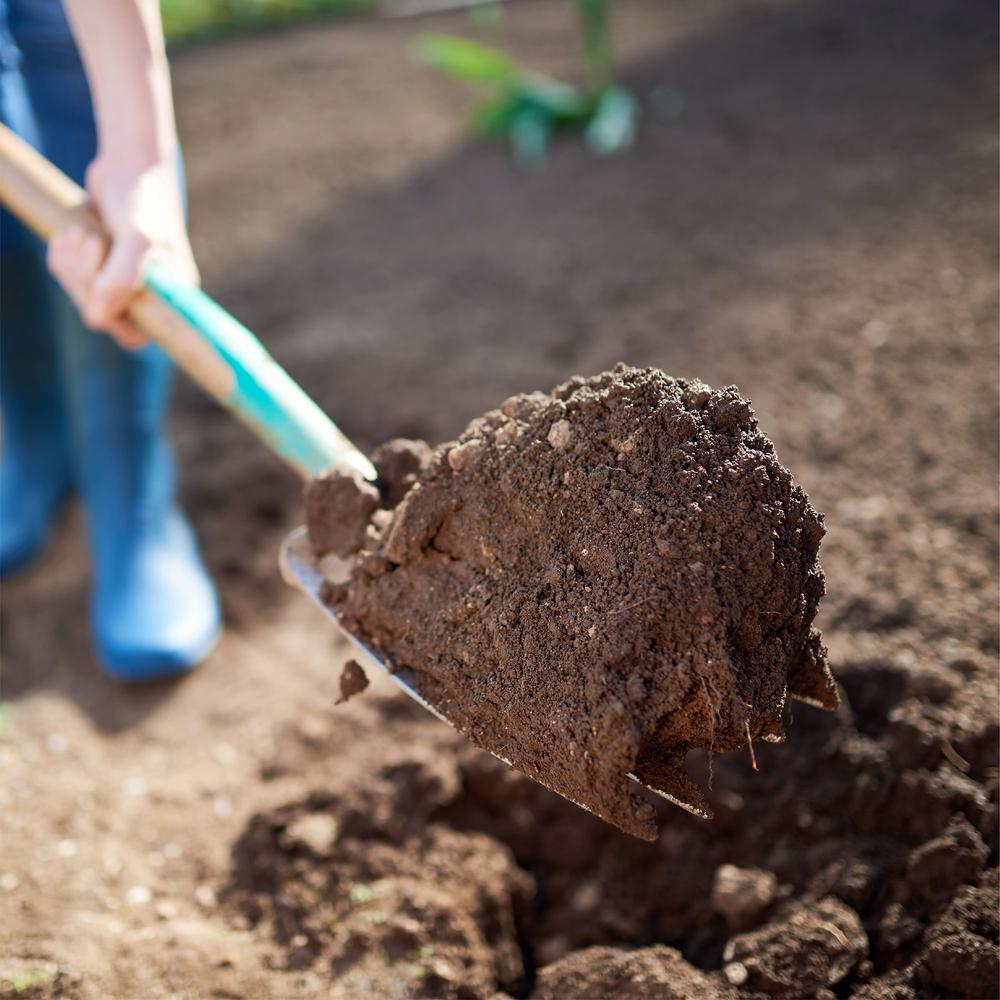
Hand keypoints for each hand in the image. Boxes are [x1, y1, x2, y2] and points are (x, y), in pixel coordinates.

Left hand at [47, 156, 197, 350]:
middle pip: (101, 316)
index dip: (114, 321)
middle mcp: (147, 292)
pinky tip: (72, 234)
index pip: (136, 336)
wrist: (128, 161)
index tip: (103, 292)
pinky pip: (68, 278)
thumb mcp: (137, 238)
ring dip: (73, 266)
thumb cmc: (142, 197)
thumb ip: (121, 279)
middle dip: (86, 282)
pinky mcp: (98, 264)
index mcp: (170, 296)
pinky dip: (62, 257)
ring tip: (85, 234)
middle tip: (92, 243)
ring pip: (81, 297)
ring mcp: (121, 279)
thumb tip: (97, 318)